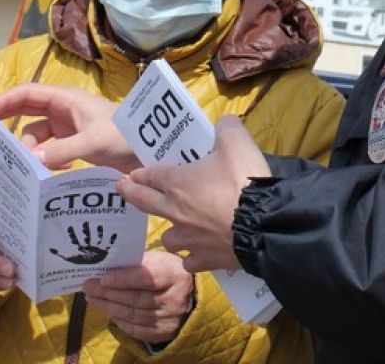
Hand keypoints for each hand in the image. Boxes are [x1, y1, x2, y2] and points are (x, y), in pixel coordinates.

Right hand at [0, 83, 137, 172]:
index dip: (4, 101)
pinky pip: (50, 150)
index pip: (27, 93)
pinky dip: (46, 160)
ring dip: (31, 150)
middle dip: (10, 124)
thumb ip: (62, 151)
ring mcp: (69, 127)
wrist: (148, 150)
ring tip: (29, 168)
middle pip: (27, 111)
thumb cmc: (124, 136)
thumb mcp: (93, 141)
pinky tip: (51, 173)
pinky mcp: (75, 143)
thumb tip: (31, 159)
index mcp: (66, 99)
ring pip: (37, 136)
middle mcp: (64, 110)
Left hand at [83, 250, 194, 344]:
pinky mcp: (164, 332)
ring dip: (109, 307)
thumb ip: (137, 263)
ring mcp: (171, 318)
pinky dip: (119, 321)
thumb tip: (106, 267)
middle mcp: (175, 298)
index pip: (147, 278)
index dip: (123, 279)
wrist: (188, 294)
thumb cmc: (166, 271)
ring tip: (93, 298)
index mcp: (175, 274)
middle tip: (89, 287)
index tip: (103, 278)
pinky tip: (109, 311)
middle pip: (137, 299)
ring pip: (134, 315)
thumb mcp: (157, 259)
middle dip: (109, 293)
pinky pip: (136, 329)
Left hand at [119, 116, 270, 272]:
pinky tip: (198, 253)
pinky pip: (190, 261)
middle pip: (146, 203)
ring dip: (169, 231)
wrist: (263, 223)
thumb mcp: (237, 142)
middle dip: (132, 194)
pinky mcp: (206, 260)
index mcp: (178, 182)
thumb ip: (227, 128)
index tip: (131, 175)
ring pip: (168, 237)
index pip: (151, 175)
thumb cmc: (243, 181)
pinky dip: (192, 257)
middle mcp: (177, 211)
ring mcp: (189, 239)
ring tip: (176, 229)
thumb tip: (225, 123)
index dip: (140, 174)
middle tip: (122, 189)